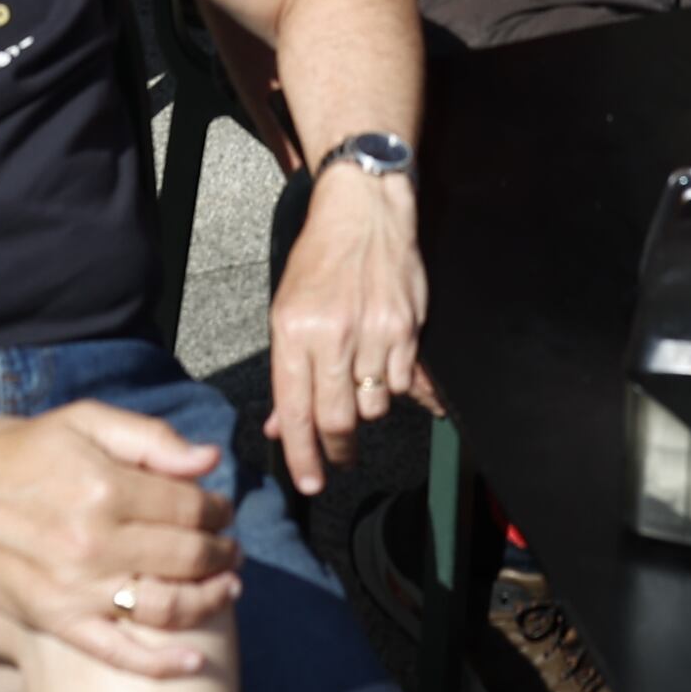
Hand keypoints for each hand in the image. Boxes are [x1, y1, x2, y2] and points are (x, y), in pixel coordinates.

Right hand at [0, 406, 238, 674]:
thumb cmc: (22, 455)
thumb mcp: (84, 422)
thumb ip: (150, 438)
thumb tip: (209, 459)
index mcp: (105, 487)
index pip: (190, 508)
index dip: (218, 510)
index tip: (223, 511)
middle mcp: (94, 542)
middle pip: (187, 557)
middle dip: (222, 553)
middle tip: (231, 550)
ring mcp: (76, 589)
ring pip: (166, 608)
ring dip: (209, 601)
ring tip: (226, 589)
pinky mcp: (57, 622)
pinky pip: (119, 653)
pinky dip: (162, 663)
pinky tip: (195, 662)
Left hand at [264, 165, 428, 494]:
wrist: (364, 209)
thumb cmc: (320, 260)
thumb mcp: (286, 310)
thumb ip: (287, 372)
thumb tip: (282, 427)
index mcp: (293, 331)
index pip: (294, 410)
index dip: (302, 455)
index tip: (309, 482)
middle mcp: (333, 335)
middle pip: (337, 419)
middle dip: (337, 448)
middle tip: (339, 457)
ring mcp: (374, 332)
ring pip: (374, 406)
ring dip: (367, 410)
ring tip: (360, 390)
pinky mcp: (408, 329)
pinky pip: (404, 384)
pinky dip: (396, 388)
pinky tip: (388, 372)